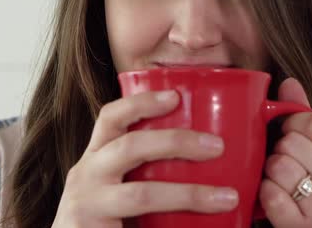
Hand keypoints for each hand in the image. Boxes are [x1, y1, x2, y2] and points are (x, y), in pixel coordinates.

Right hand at [51, 90, 238, 227]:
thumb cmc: (108, 218)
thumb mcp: (118, 186)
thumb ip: (147, 171)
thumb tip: (204, 155)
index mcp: (96, 157)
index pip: (111, 118)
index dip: (142, 103)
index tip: (176, 96)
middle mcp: (85, 175)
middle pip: (129, 147)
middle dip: (176, 142)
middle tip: (216, 146)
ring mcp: (85, 204)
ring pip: (142, 193)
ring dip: (188, 194)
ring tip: (226, 197)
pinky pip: (141, 224)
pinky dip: (176, 221)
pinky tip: (205, 224)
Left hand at [259, 78, 311, 227]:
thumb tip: (289, 81)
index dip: (294, 123)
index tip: (293, 134)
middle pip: (292, 142)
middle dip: (282, 150)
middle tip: (291, 164)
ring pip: (278, 166)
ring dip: (272, 173)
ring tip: (284, 182)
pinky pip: (269, 195)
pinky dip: (267, 194)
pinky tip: (278, 199)